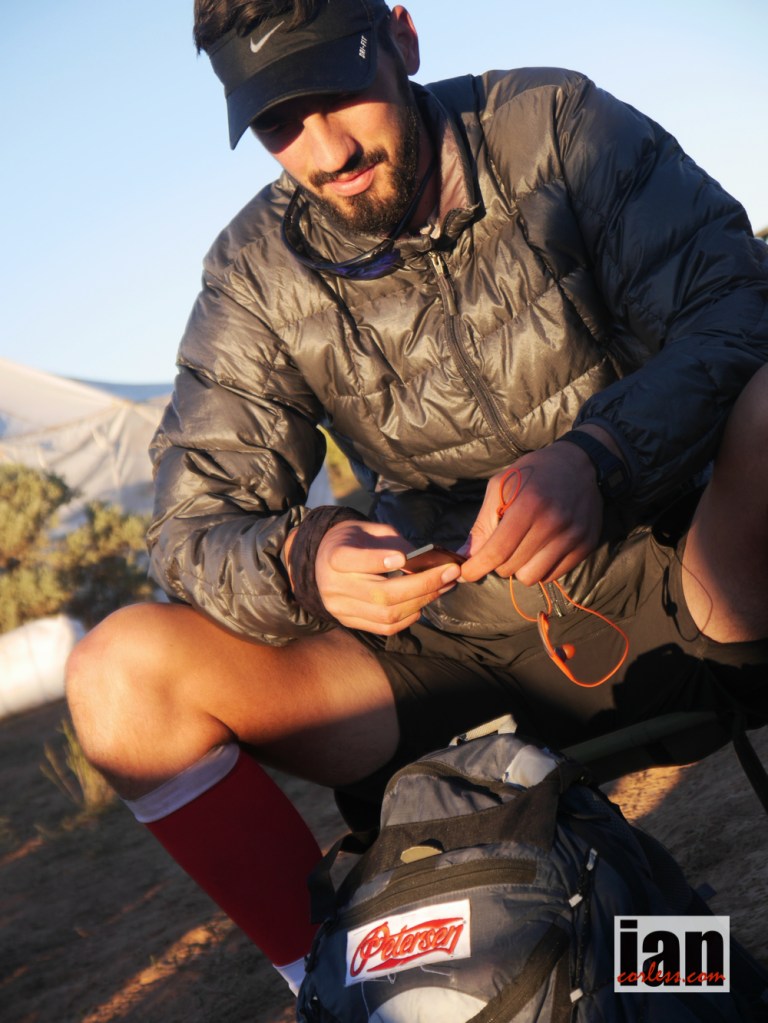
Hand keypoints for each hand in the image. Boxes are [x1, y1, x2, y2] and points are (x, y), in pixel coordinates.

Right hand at [315, 521, 461, 633]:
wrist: (324, 560)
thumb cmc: (355, 540)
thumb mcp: (372, 531)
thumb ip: (397, 544)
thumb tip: (434, 561)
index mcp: (333, 556)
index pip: (350, 560)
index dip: (376, 560)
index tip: (403, 557)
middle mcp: (333, 586)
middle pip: (380, 592)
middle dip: (422, 585)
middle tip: (450, 573)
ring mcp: (340, 608)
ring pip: (386, 614)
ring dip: (422, 601)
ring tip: (444, 586)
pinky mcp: (349, 622)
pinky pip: (384, 627)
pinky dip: (409, 618)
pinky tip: (423, 602)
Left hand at [460, 442, 603, 585]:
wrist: (579, 463)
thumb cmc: (533, 474)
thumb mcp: (500, 487)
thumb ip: (483, 523)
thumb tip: (465, 555)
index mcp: (528, 505)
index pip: (497, 551)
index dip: (477, 567)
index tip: (465, 574)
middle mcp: (553, 522)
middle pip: (512, 568)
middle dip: (498, 562)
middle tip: (502, 545)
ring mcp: (573, 536)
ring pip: (532, 577)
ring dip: (520, 568)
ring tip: (522, 547)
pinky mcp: (586, 545)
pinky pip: (553, 576)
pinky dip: (541, 568)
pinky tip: (541, 549)